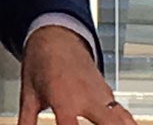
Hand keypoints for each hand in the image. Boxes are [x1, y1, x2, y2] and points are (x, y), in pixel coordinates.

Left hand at [17, 25, 136, 124]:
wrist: (55, 37)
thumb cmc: (41, 63)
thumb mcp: (28, 95)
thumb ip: (26, 121)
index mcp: (63, 98)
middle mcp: (86, 97)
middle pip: (109, 123)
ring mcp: (100, 94)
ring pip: (122, 119)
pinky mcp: (107, 93)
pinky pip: (122, 113)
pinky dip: (126, 123)